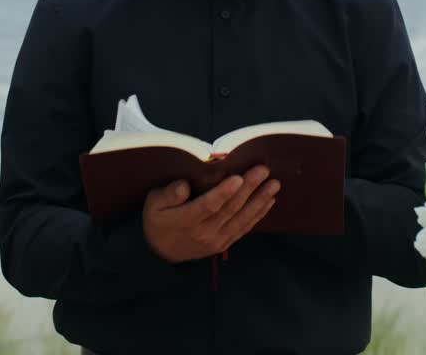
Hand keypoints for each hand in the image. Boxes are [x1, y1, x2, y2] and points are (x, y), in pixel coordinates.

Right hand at [142, 165, 279, 263]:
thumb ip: (167, 195)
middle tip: (263, 170)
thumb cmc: (157, 221)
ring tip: (273, 184)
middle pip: (231, 209)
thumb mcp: (152, 205)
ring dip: (260, 200)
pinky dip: (258, 214)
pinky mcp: (224, 243)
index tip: (238, 178)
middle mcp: (204, 232)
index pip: (209, 206)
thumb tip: (184, 185)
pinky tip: (269, 201)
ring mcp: (216, 240)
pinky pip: (244, 228)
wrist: (160, 254)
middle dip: (249, 188)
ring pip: (242, 219)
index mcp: (186, 220)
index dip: (224, 192)